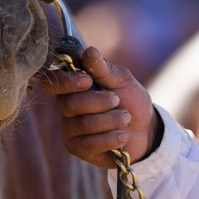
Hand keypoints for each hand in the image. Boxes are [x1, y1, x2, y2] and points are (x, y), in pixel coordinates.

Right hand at [38, 46, 161, 168]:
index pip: (53, 82)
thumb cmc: (130, 100)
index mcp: (71, 86)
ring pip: (83, 124)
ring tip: (125, 118)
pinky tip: (123, 136)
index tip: (88, 80)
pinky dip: (111, 138)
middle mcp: (65, 107)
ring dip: (111, 120)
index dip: (67, 82)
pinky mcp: (77, 148)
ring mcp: (69, 129)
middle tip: (117, 100)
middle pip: (70, 105)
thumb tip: (88, 50)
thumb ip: (103, 68)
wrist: (146, 130)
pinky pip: (89, 144)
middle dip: (99, 102)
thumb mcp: (122, 80)